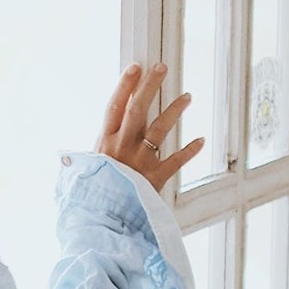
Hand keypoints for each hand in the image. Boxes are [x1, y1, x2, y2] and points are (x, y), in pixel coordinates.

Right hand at [94, 62, 204, 193]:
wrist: (102, 220)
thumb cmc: (94, 193)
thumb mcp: (86, 168)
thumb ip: (97, 150)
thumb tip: (95, 136)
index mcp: (104, 144)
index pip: (115, 107)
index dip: (125, 85)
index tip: (135, 67)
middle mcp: (122, 148)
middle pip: (137, 110)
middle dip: (150, 86)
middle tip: (162, 68)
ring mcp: (139, 162)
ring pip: (159, 130)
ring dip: (174, 111)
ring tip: (188, 96)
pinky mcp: (154, 179)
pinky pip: (175, 162)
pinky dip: (189, 151)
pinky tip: (201, 140)